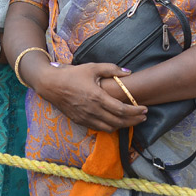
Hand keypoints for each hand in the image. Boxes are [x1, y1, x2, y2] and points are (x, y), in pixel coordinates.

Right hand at [30, 61, 146, 131]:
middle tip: (144, 117)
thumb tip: (128, 72)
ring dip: (123, 126)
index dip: (136, 111)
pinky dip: (111, 127)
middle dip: (134, 121)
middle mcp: (92, 110)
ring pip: (109, 128)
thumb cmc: (72, 74)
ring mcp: (86, 118)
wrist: (50, 85)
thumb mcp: (92, 67)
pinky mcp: (80, 121)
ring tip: (132, 120)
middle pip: (118, 122)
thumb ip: (112, 69)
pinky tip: (116, 122)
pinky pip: (99, 128)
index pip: (122, 110)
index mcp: (97, 97)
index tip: (145, 109)